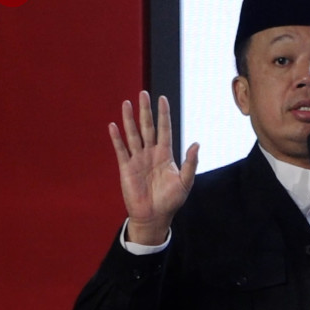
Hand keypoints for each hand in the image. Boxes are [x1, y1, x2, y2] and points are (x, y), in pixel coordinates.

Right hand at [109, 91, 199, 244]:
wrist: (155, 216)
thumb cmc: (171, 200)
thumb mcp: (185, 181)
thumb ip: (190, 163)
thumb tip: (196, 144)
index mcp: (165, 154)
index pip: (164, 129)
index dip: (163, 114)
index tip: (162, 98)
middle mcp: (151, 153)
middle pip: (147, 127)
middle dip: (145, 110)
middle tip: (143, 93)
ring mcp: (138, 159)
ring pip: (133, 134)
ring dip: (129, 119)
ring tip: (126, 103)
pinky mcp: (126, 168)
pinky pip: (121, 150)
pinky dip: (117, 138)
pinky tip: (113, 126)